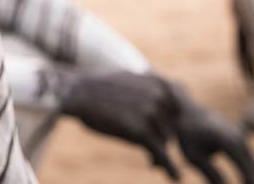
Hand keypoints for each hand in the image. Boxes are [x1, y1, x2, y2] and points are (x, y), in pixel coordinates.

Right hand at [62, 71, 180, 178]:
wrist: (79, 94)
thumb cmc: (99, 88)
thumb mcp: (128, 78)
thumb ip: (146, 86)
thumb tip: (155, 88)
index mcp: (159, 85)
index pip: (174, 112)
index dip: (167, 126)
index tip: (159, 136)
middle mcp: (159, 97)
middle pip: (170, 127)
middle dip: (162, 141)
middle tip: (154, 158)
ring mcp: (152, 113)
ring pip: (164, 141)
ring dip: (159, 155)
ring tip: (151, 163)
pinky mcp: (141, 131)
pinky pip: (161, 152)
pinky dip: (170, 167)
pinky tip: (174, 177)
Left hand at [172, 90, 253, 183]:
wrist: (187, 111)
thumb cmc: (188, 135)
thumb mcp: (194, 157)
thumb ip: (212, 175)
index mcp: (229, 142)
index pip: (247, 172)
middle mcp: (239, 138)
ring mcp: (242, 137)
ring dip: (251, 180)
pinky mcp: (241, 138)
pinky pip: (249, 160)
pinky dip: (248, 173)